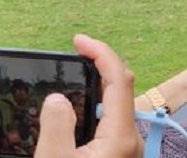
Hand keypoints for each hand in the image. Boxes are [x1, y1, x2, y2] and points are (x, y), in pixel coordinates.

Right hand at [36, 34, 142, 157]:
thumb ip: (56, 127)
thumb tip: (58, 98)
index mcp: (120, 136)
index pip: (120, 81)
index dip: (102, 53)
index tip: (79, 40)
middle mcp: (129, 139)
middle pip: (120, 89)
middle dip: (100, 65)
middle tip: (76, 53)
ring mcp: (124, 149)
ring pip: (115, 106)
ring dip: (97, 85)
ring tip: (74, 73)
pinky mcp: (116, 156)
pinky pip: (108, 122)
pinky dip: (94, 106)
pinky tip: (76, 107)